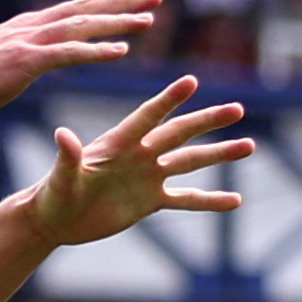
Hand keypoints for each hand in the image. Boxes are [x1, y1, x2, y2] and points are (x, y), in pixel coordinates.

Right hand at [0, 0, 167, 118]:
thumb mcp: (0, 61)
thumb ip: (24, 54)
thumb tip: (38, 57)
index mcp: (28, 25)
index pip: (76, 9)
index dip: (108, 3)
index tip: (136, 1)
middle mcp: (32, 25)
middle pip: (86, 7)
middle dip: (124, 1)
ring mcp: (29, 41)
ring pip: (83, 24)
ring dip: (119, 21)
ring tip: (149, 20)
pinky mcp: (25, 61)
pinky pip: (69, 53)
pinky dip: (97, 50)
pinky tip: (121, 52)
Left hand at [27, 77, 250, 246]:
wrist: (56, 219)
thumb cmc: (53, 194)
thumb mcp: (60, 178)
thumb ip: (67, 157)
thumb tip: (62, 134)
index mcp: (118, 143)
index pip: (148, 117)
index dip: (168, 100)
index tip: (192, 82)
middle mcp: (139, 154)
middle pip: (180, 134)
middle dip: (208, 121)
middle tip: (238, 108)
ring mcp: (148, 177)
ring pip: (190, 162)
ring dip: (219, 154)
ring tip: (248, 145)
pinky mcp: (151, 201)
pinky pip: (186, 200)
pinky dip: (210, 200)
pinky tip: (235, 200)